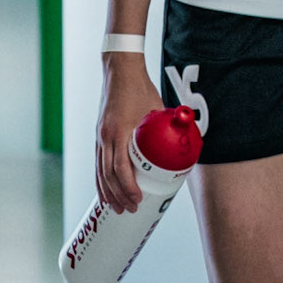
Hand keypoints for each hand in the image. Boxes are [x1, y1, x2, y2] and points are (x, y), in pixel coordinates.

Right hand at [96, 57, 163, 212]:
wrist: (120, 71)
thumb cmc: (141, 89)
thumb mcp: (157, 109)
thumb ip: (168, 127)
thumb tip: (184, 144)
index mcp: (119, 132)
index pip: (120, 168)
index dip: (128, 187)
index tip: (138, 199)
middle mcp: (106, 137)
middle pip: (109, 175)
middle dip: (119, 195)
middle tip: (130, 210)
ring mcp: (100, 137)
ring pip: (100, 172)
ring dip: (108, 192)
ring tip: (116, 208)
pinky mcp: (99, 136)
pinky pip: (98, 164)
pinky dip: (100, 180)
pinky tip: (104, 192)